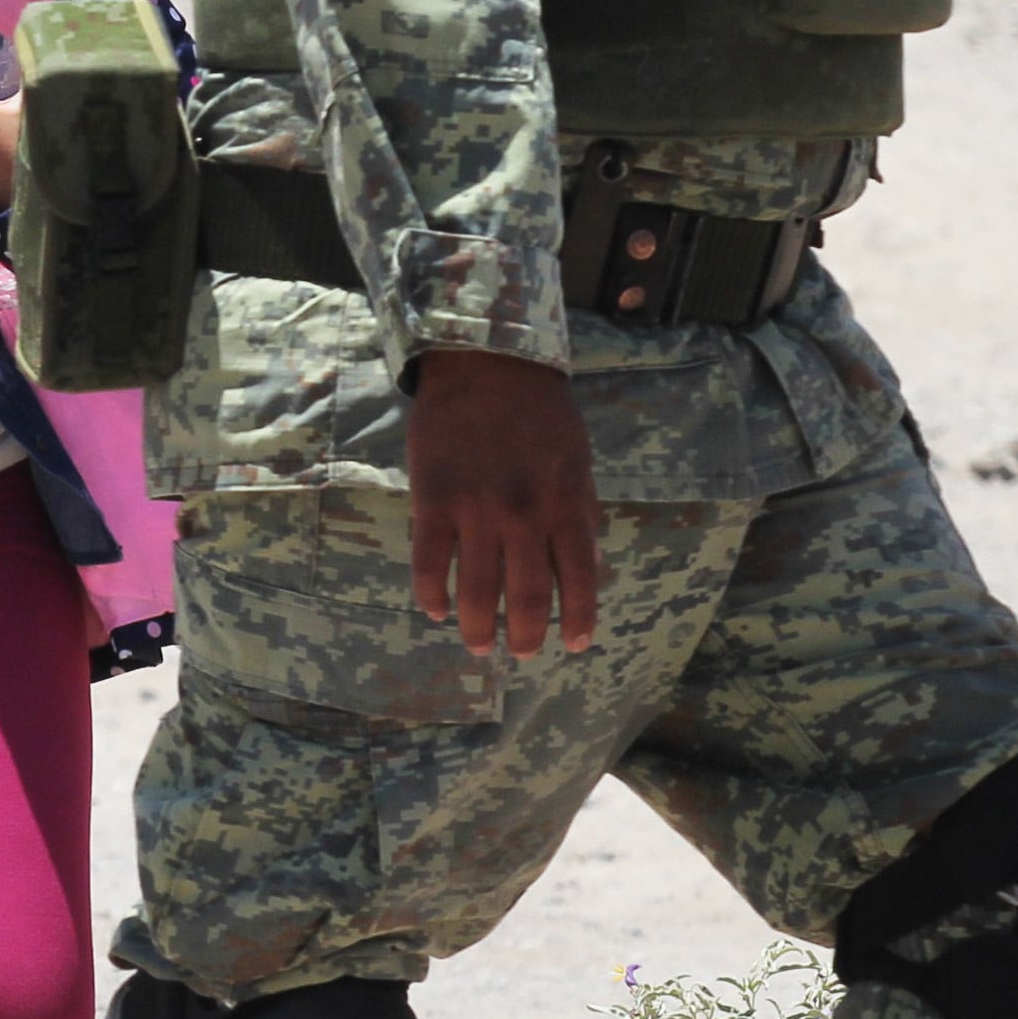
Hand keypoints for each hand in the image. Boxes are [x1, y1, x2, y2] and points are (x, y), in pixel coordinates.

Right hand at [402, 349, 603, 658]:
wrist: (486, 363)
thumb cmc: (540, 412)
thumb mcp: (577, 461)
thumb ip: (580, 513)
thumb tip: (588, 567)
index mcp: (565, 505)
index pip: (578, 580)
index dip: (578, 619)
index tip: (574, 647)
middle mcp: (523, 515)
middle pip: (525, 596)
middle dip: (524, 636)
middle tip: (519, 654)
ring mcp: (475, 510)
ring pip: (475, 589)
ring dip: (476, 626)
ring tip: (477, 644)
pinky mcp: (433, 500)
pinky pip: (429, 562)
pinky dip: (432, 594)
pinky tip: (435, 610)